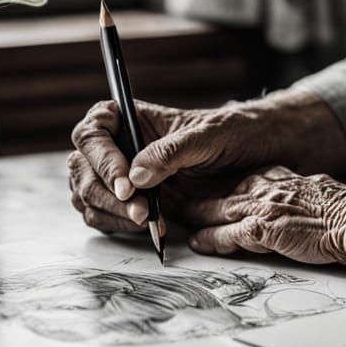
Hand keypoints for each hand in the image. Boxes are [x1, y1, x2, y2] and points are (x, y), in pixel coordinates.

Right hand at [67, 89, 345, 235]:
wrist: (263, 155)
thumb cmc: (238, 133)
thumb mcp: (211, 136)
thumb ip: (173, 151)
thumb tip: (136, 174)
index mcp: (134, 117)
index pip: (93, 132)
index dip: (101, 158)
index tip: (126, 183)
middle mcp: (122, 144)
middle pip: (82, 167)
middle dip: (106, 193)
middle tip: (140, 212)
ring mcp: (122, 175)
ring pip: (87, 195)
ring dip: (111, 214)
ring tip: (148, 222)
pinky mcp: (131, 201)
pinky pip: (104, 216)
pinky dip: (119, 226)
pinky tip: (149, 228)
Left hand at [183, 166, 345, 264]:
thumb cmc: (342, 211)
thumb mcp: (316, 191)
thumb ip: (297, 192)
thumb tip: (295, 197)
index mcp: (281, 178)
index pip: (244, 178)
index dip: (223, 184)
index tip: (207, 185)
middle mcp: (268, 188)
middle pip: (225, 190)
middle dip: (201, 195)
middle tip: (179, 197)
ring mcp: (264, 207)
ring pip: (220, 209)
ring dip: (198, 214)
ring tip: (180, 217)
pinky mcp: (264, 228)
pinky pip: (228, 235)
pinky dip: (211, 239)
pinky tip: (198, 242)